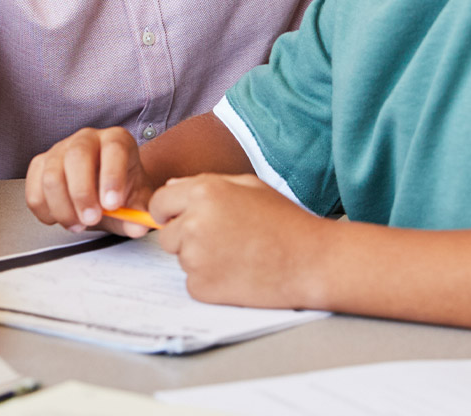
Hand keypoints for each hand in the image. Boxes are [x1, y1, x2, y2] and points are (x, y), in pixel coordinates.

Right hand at [25, 127, 155, 236]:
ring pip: (51, 175)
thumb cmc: (121, 191)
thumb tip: (138, 226)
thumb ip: (138, 215)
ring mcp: (60, 149)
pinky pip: (33, 189)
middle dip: (82, 193)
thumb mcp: (136, 203)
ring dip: (63, 207)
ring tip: (78, 224)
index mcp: (116, 140)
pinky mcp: (40, 165)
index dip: (112, 176)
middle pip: (77, 156)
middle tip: (91, 219)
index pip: (113, 148)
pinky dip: (45, 211)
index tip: (112, 204)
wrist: (103, 192)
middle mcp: (87, 139)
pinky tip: (62, 217)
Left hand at [153, 174, 328, 309]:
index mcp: (204, 193)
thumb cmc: (284, 221)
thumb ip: (207, 184)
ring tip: (237, 254)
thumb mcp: (249, 187)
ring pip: (182, 259)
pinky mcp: (202, 287)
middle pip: (168, 235)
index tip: (180, 219)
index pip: (159, 203)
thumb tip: (172, 189)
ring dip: (200, 258)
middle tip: (222, 239)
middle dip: (186, 237)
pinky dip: (210, 281)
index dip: (169, 212)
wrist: (310, 261)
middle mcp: (193, 223)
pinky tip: (238, 273)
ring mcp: (196, 258)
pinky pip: (194, 282)